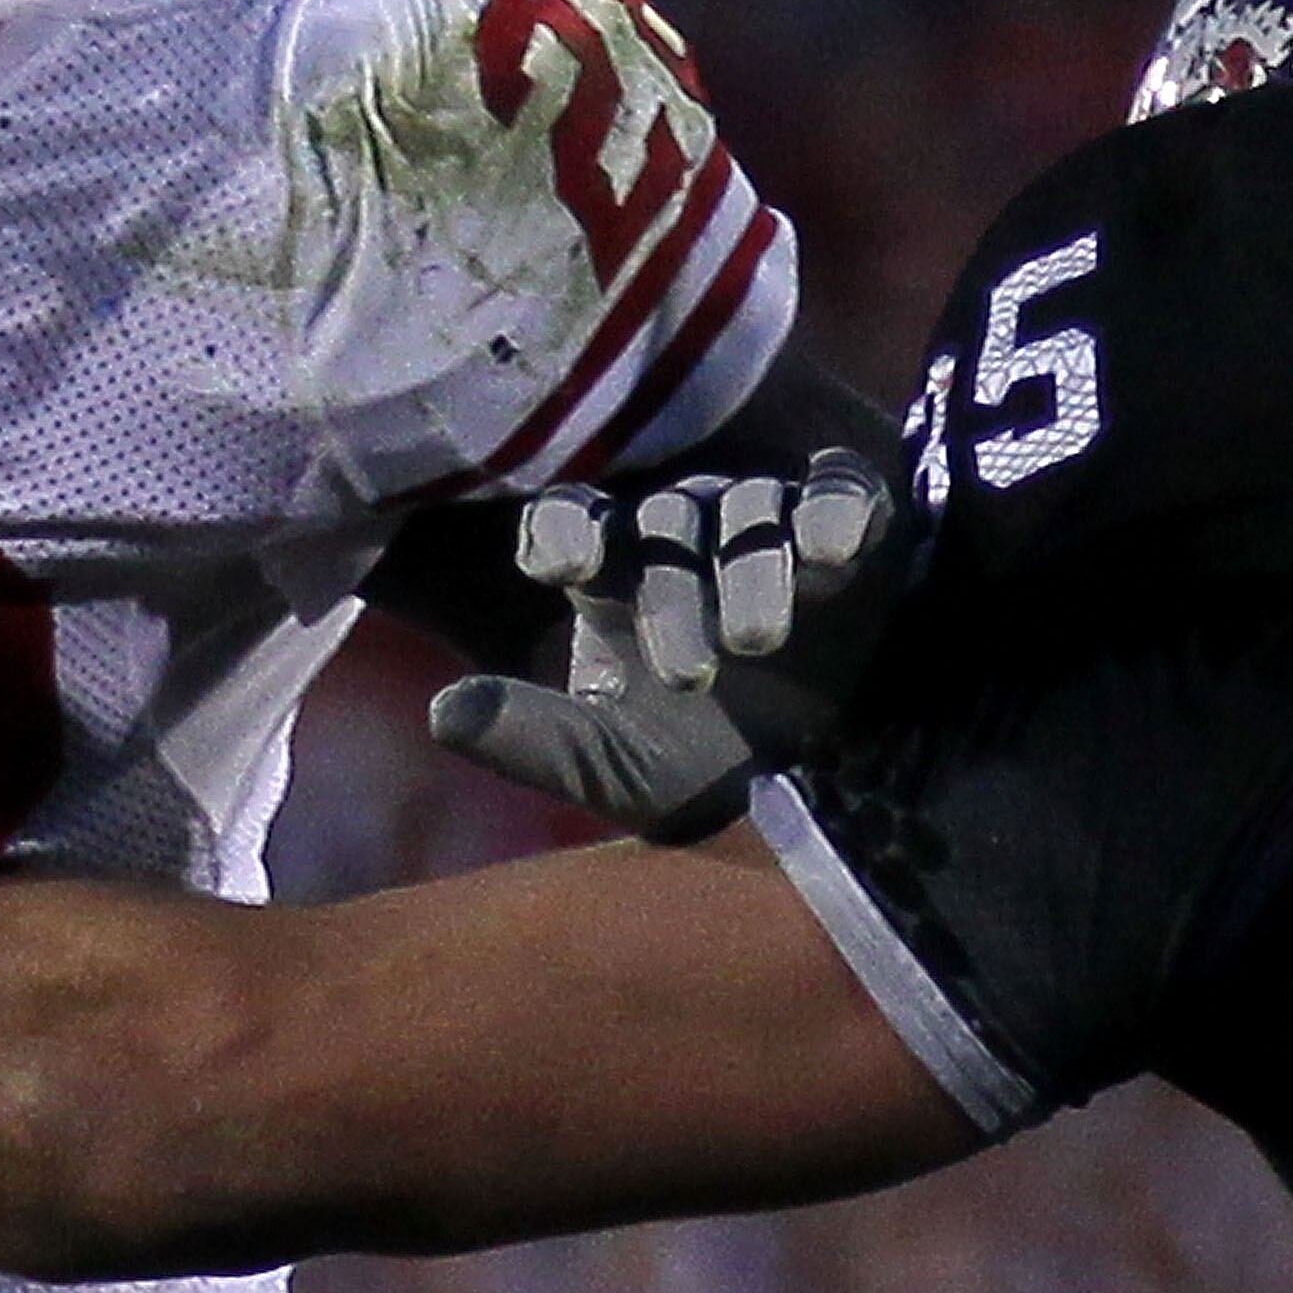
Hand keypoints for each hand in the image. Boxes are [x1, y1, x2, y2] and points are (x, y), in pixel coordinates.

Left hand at [428, 449, 892, 840]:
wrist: (828, 798)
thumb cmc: (706, 772)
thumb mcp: (616, 770)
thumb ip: (533, 741)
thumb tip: (441, 713)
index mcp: (617, 577)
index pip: (573, 519)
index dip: (565, 529)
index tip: (565, 566)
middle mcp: (688, 536)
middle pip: (665, 523)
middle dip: (671, 594)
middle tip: (688, 678)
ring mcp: (770, 525)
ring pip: (749, 509)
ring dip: (749, 568)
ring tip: (755, 641)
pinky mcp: (852, 531)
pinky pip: (837, 495)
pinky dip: (831, 512)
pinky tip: (829, 554)